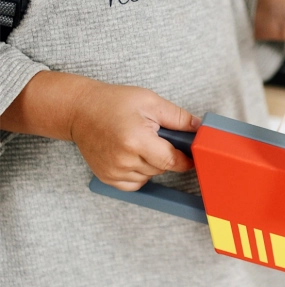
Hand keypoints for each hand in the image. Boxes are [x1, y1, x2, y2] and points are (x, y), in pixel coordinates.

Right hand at [70, 80, 198, 190]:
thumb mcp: (150, 102)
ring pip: (149, 176)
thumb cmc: (115, 102)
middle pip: (161, 168)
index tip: (191, 154)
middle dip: (166, 154)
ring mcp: (113, 171)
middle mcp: (123, 160)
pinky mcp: (106, 177)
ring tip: (142, 142)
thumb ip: (178, 117)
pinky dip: (140, 173)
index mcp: (136, 140)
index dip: (185, 159)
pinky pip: (134, 184)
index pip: (171, 160)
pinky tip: (135, 155)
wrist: (81, 111)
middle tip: (158, 136)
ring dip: (153, 164)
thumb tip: (200, 129)